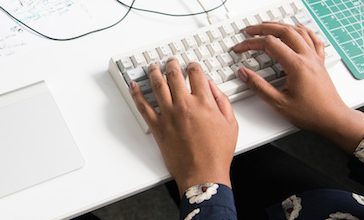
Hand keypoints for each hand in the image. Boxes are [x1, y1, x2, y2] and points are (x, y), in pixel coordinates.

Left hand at [130, 59, 237, 195]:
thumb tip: (212, 86)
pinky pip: (143, 106)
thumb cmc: (217, 153)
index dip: (193, 66)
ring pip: (157, 86)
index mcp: (204, 102)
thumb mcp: (230, 124)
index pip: (196, 74)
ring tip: (152, 66)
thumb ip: (222, 101)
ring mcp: (169, 115)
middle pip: (174, 75)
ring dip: (153, 72)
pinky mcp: (157, 127)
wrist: (203, 174)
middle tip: (170, 61)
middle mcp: (185, 105)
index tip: (191, 65)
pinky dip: (136, 94)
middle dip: (172, 64)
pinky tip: (133, 86)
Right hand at [232, 22, 363, 150]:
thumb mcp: (279, 103)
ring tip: (268, 25)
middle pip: (284, 31)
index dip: (251, 43)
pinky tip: (299, 28)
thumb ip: (259, 87)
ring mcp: (315, 58)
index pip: (270, 44)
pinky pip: (313, 39)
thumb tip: (244, 73)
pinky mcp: (319, 62)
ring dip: (281, 25)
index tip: (241, 48)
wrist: (333, 119)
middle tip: (250, 30)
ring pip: (298, 32)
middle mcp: (307, 58)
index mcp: (297, 66)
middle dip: (264, 28)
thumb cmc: (311, 114)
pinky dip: (303, 30)